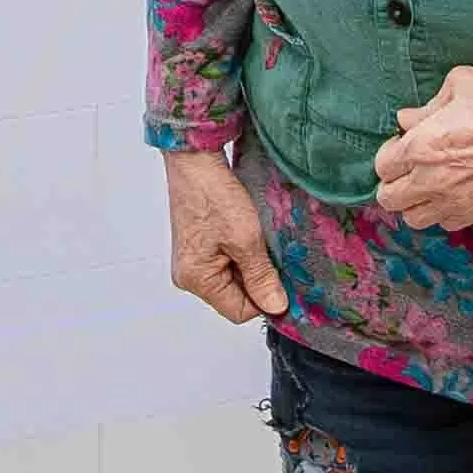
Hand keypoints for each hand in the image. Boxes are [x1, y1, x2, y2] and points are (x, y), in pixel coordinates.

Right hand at [163, 148, 284, 323]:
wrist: (196, 160)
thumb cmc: (213, 194)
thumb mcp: (246, 239)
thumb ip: (261, 278)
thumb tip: (276, 306)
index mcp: (196, 279)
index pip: (240, 312)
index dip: (265, 299)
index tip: (283, 279)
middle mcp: (189, 276)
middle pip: (236, 296)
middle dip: (257, 278)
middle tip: (268, 252)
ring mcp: (192, 261)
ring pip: (234, 278)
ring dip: (250, 263)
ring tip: (255, 238)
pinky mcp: (198, 247)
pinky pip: (227, 262)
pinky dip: (242, 252)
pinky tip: (246, 233)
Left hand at [371, 65, 472, 231]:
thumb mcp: (458, 86)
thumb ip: (426, 107)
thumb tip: (407, 119)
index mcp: (421, 147)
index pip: (383, 166)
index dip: (389, 153)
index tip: (402, 144)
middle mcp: (433, 180)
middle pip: (390, 199)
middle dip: (394, 182)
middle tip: (409, 167)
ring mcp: (455, 200)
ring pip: (414, 219)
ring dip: (415, 202)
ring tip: (428, 184)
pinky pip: (446, 224)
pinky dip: (443, 212)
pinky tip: (453, 193)